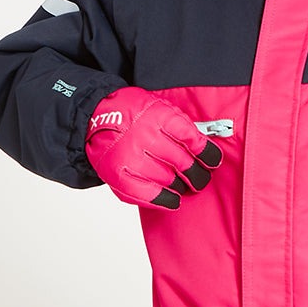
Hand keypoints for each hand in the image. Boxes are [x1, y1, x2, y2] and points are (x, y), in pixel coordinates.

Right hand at [85, 87, 221, 209]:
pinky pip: (148, 194)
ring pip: (169, 181)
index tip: (212, 161)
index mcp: (159, 116)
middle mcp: (145, 136)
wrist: (95, 116)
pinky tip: (172, 199)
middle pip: (184, 164)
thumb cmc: (132, 112)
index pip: (194, 140)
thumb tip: (205, 150)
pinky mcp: (119, 175)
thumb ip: (181, 126)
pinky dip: (164, 200)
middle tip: (200, 177)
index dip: (209, 155)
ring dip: (180, 186)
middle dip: (198, 174)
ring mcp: (131, 157)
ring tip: (182, 183)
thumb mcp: (159, 107)